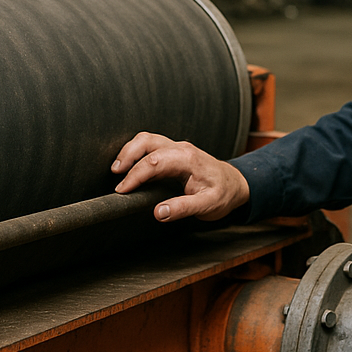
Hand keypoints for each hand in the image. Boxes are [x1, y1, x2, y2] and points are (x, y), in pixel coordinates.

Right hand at [112, 131, 249, 222]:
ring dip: (129, 151)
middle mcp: (180, 148)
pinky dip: (135, 152)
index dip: (135, 176)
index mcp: (188, 158)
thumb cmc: (223, 194)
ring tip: (117, 170)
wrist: (235, 184)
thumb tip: (159, 212)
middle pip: (147, 142)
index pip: (154, 162)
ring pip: (147, 139)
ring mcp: (176, 147)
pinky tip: (128, 166)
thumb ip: (184, 208)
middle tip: (115, 176)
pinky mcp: (172, 151)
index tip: (122, 191)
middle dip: (127, 156)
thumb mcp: (208, 205)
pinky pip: (150, 145)